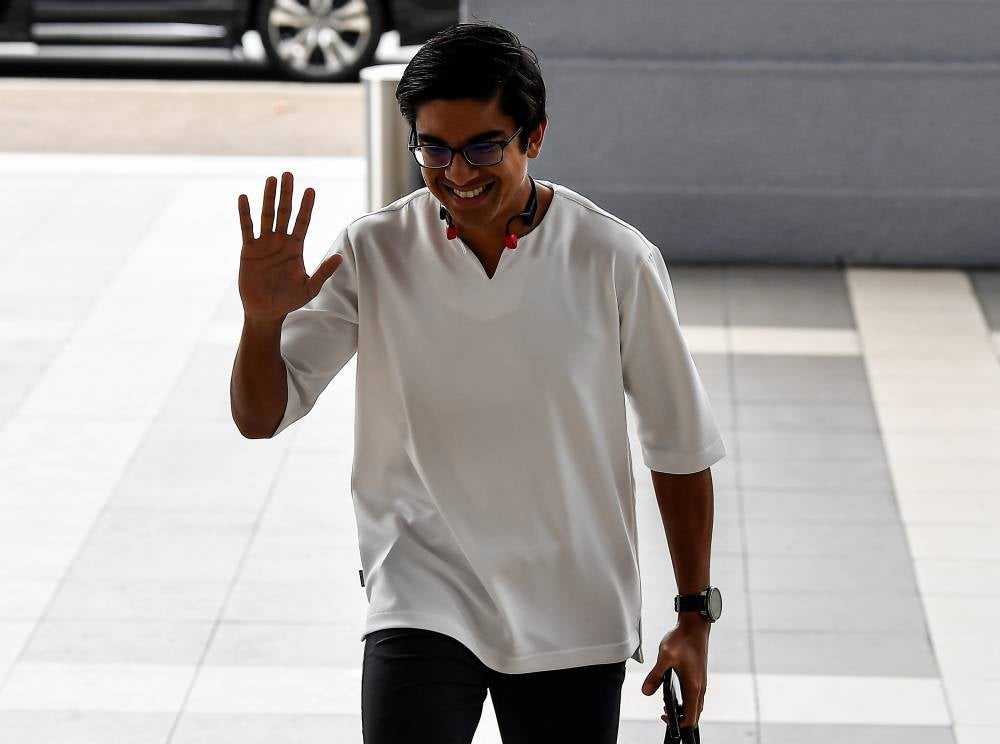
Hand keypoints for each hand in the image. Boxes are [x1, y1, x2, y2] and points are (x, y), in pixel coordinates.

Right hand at [237, 171, 342, 321]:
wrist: (266, 311)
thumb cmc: (289, 300)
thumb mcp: (309, 287)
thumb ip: (323, 272)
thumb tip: (339, 258)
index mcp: (296, 248)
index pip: (303, 222)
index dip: (306, 207)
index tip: (310, 190)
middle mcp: (280, 242)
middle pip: (285, 213)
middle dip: (287, 194)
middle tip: (288, 174)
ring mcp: (264, 244)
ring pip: (267, 216)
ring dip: (268, 198)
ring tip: (271, 179)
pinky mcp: (248, 250)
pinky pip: (247, 229)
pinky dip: (245, 214)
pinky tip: (244, 198)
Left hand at [640, 620, 709, 728]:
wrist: (694, 626)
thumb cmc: (683, 639)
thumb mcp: (665, 657)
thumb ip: (655, 676)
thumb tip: (646, 691)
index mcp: (693, 687)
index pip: (691, 717)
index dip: (678, 722)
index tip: (664, 715)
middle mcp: (700, 687)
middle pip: (694, 713)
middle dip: (680, 717)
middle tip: (664, 709)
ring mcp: (700, 682)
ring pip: (695, 704)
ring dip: (683, 708)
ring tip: (667, 702)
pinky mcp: (699, 676)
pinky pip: (695, 695)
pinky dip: (686, 700)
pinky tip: (674, 691)